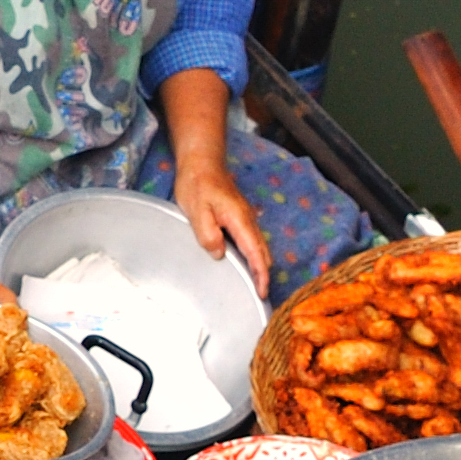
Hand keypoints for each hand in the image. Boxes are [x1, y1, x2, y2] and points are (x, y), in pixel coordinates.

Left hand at [171, 160, 273, 295]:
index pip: (255, 253)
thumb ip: (208, 234)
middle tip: (260, 297)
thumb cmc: (197, 184)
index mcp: (239, 220)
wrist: (202, 162)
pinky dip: (253, 256)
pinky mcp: (239, 217)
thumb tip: (219, 254)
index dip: (260, 275)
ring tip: (255, 286)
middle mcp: (248, 220)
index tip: (262, 292)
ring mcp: (245, 218)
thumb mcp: (196, 210)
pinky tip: (246, 265)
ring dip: (259, 266)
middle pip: (262, 252)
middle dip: (264, 275)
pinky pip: (251, 240)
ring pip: (258, 247)